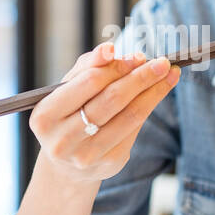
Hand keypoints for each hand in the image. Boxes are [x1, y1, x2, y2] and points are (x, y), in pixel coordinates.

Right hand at [28, 40, 180, 183]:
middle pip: (112, 100)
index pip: (88, 83)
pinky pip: (134, 130)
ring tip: (169, 75)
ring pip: (129, 116)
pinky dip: (148, 108)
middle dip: (141, 77)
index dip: (116, 67)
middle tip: (162, 63)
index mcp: (45, 116)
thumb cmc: (67, 115)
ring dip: (153, 92)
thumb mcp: (67, 89)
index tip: (139, 56)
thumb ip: (87, 67)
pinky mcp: (109, 164)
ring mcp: (87, 155)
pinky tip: (157, 94)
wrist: (65, 164)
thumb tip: (110, 49)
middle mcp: (63, 139)